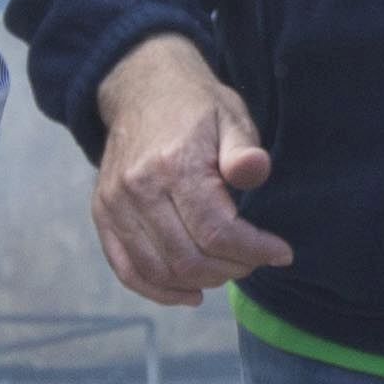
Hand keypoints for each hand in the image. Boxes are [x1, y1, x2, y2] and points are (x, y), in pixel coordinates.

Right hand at [90, 35, 295, 301]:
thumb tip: (255, 172)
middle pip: (188, 259)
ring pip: (159, 270)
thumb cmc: (196, 107)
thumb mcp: (231, 116)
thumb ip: (244, 150)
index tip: (281, 252)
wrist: (141, 89)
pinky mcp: (103, 216)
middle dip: (231, 269)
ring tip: (228, 270)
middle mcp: (137, 189)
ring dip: (200, 282)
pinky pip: (128, 269)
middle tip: (254, 260)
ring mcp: (114, 205)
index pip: (216, 232)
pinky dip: (159, 291)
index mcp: (173, 165)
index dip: (254, 251)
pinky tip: (190, 294)